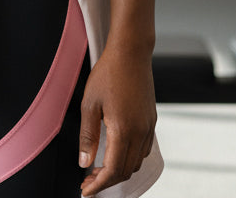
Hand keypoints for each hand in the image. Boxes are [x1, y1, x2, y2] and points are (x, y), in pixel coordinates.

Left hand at [77, 48, 156, 196]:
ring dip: (119, 170)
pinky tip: (115, 151)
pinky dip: (129, 158)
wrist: (131, 52)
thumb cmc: (108, 73)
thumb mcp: (89, 103)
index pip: (112, 170)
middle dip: (106, 180)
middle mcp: (140, 133)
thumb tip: (84, 162)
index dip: (98, 184)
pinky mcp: (152, 120)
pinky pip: (143, 150)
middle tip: (88, 179)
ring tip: (99, 167)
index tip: (85, 190)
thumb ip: (87, 135)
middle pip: (125, 171)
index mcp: (123, 130)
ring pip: (136, 162)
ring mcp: (148, 127)